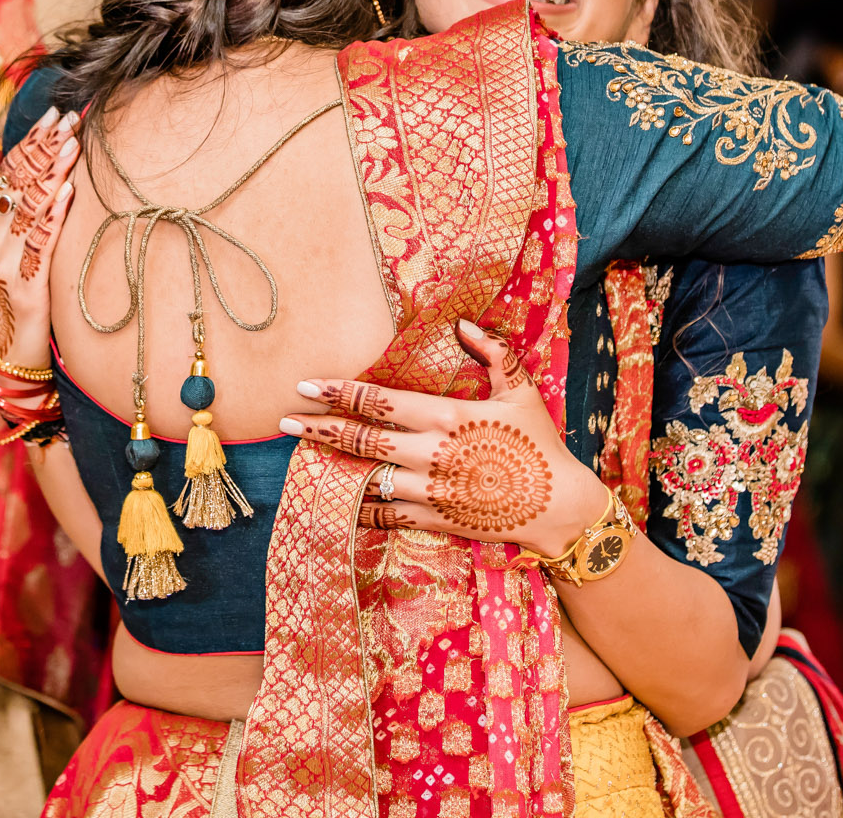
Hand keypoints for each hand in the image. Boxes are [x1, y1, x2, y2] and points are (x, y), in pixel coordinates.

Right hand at [0, 109, 80, 379]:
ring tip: (73, 145)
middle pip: (19, 183)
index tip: (54, 112)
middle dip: (45, 148)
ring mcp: (6, 260)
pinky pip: (40, 243)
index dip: (31, 139)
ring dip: (52, 172)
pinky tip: (69, 192)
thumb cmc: (14, 287)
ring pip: (29, 207)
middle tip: (69, 118)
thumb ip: (0, 198)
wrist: (7, 348)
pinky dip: (54, 214)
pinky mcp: (25, 285)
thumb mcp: (3, 240)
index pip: (9, 170)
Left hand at [282, 319, 610, 556]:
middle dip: (318, 428)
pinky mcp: (434, 518)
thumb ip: (493, 353)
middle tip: (283, 421)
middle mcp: (430, 454)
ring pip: (365, 476)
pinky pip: (384, 513)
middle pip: (361, 439)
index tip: (306, 386)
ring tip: (300, 456)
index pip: (379, 400)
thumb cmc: (540, 444)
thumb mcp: (521, 391)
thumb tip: (463, 324)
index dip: (339, 391)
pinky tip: (336, 498)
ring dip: (331, 466)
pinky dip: (358, 505)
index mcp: (447, 416)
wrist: (559, 507)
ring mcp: (429, 490)